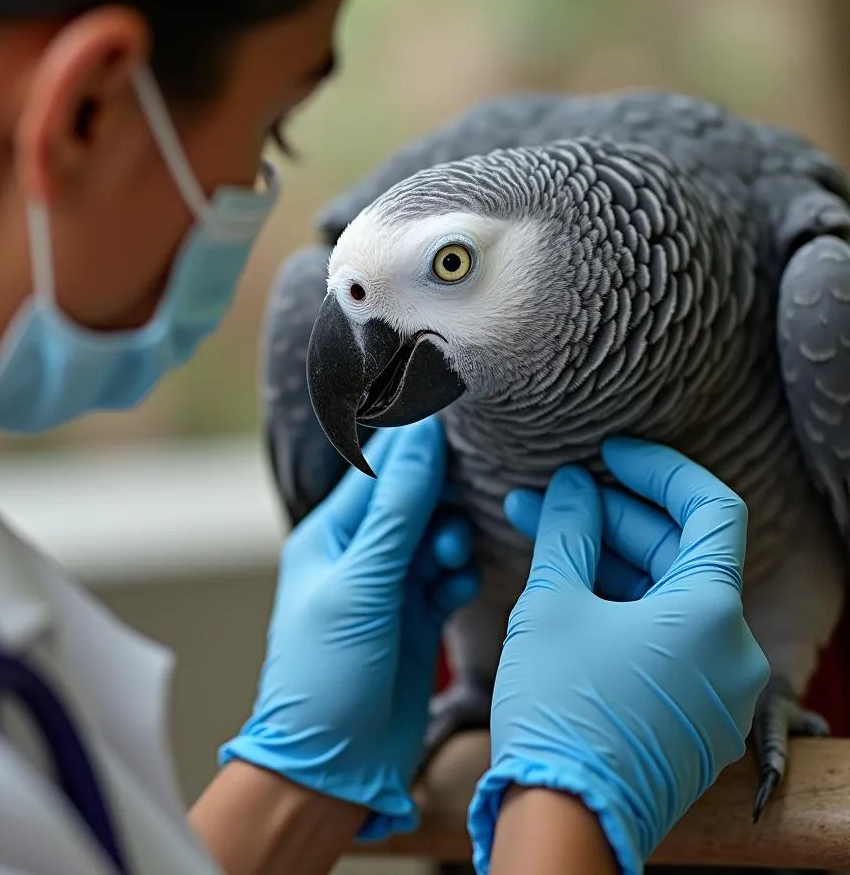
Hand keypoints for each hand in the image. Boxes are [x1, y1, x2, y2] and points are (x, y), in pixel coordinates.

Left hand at [220, 417, 479, 838]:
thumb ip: (398, 511)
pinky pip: (450, 575)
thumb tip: (423, 437)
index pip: (377, 471)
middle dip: (441, 497)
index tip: (455, 413)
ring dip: (451, 537)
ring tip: (450, 555)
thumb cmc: (326, 672)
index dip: (414, 445)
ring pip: (437, 535)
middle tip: (459, 502)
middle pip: (414, 499)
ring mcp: (393, 586)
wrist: (334, 765)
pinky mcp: (421, 617)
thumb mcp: (361, 584)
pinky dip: (459, 572)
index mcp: (331, 535)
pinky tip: (458, 582)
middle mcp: (363, 554)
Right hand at [467, 438, 768, 874]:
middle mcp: (732, 651)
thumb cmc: (560, 709)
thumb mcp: (553, 601)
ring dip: (605, 558)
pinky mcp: (689, 714)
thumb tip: (574, 487)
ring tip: (541, 531)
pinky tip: (565, 583)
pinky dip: (617, 603)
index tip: (610, 453)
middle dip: (610, 516)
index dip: (659, 468)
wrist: (561, 820)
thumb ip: (569, 529)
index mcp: (712, 614)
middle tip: (551, 495)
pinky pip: (661, 636)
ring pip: (664, 595)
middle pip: (678, 551)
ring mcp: (714, 688)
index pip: (710, 508)